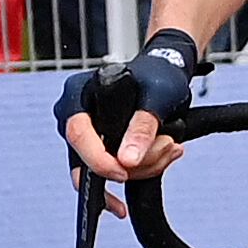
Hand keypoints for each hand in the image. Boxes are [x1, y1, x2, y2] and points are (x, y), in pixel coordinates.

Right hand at [57, 28, 201, 186]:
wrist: (166, 76)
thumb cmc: (158, 76)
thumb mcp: (157, 97)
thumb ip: (142, 128)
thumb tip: (128, 161)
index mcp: (78, 95)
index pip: (77, 134)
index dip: (100, 161)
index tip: (125, 172)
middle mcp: (76, 116)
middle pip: (91, 160)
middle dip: (137, 164)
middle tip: (169, 146)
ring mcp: (88, 134)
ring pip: (108, 169)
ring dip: (148, 164)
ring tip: (171, 143)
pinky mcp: (103, 148)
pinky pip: (118, 169)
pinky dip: (145, 167)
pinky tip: (164, 154)